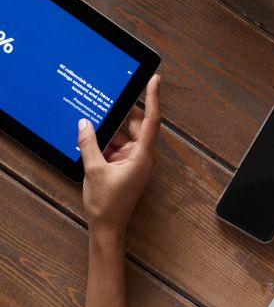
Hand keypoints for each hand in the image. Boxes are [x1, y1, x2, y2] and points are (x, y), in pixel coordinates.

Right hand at [78, 74, 160, 236]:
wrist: (107, 227)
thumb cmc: (107, 203)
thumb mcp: (94, 169)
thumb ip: (89, 144)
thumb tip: (85, 124)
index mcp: (142, 155)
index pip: (151, 120)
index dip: (153, 98)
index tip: (155, 80)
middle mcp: (142, 156)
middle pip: (135, 126)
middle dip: (120, 115)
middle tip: (107, 100)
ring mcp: (134, 161)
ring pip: (123, 136)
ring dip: (109, 131)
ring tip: (93, 121)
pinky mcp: (125, 166)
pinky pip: (117, 147)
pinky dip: (105, 142)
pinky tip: (91, 138)